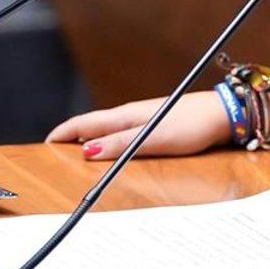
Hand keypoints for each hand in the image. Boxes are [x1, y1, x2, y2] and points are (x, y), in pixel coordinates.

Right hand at [44, 91, 232, 158]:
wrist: (224, 114)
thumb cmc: (191, 124)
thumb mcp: (152, 138)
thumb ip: (120, 144)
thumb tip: (87, 151)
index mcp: (126, 116)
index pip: (86, 122)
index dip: (64, 132)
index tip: (46, 143)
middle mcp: (133, 115)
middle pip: (95, 125)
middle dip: (73, 137)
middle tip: (55, 152)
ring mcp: (146, 119)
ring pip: (110, 130)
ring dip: (93, 140)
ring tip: (80, 154)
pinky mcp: (160, 126)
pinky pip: (126, 134)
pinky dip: (113, 143)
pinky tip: (118, 150)